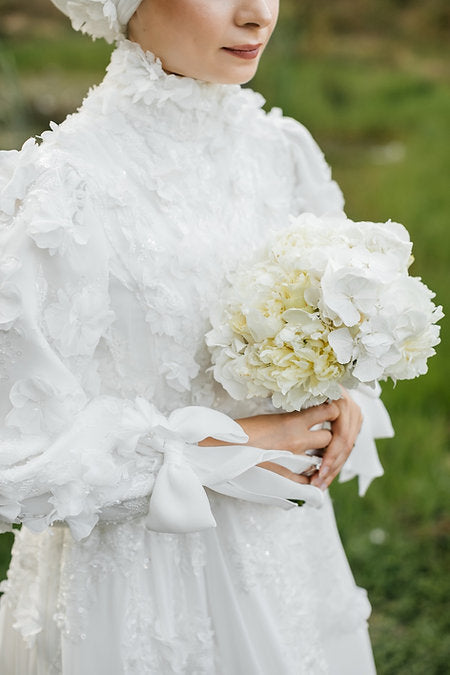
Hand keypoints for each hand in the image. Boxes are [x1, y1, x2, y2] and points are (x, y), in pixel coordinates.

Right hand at [215, 402, 339, 485]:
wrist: (222, 452)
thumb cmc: (239, 433)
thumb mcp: (267, 419)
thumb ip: (289, 421)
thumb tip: (303, 419)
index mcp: (292, 422)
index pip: (328, 412)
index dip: (331, 411)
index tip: (328, 411)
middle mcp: (298, 441)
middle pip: (328, 438)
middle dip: (326, 438)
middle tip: (319, 436)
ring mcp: (295, 462)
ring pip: (321, 461)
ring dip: (319, 458)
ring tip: (313, 456)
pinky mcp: (288, 480)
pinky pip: (308, 480)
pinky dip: (308, 477)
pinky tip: (303, 473)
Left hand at [311, 388, 362, 490]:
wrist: (311, 378)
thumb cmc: (301, 385)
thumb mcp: (302, 397)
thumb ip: (308, 411)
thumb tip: (304, 431)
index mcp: (340, 401)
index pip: (341, 437)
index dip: (331, 456)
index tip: (319, 472)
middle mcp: (351, 408)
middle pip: (346, 445)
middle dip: (333, 467)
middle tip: (319, 484)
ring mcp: (354, 415)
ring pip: (348, 447)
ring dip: (335, 467)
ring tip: (321, 483)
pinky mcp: (352, 422)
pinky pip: (346, 445)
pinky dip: (336, 460)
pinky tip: (326, 472)